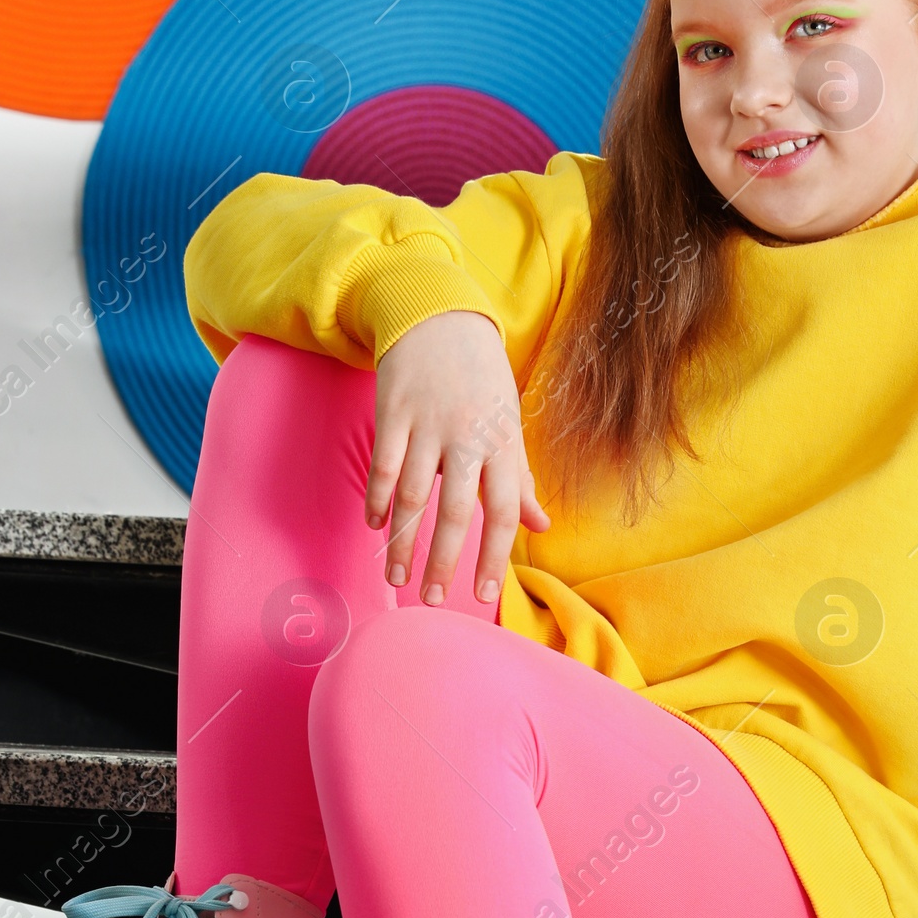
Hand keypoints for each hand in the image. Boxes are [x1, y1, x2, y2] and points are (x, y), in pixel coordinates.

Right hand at [366, 311, 548, 604]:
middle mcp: (467, 436)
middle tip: (434, 601)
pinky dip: (378, 499)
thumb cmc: (482, 379)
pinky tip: (375, 526)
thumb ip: (520, 479)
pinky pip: (384, 466)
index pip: (503, 512)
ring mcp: (428, 425)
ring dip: (403, 543)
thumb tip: (542, 525)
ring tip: (397, 580)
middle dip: (444, 561)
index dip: (494, 556)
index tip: (485, 593)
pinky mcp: (394, 412)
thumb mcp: (509, 425)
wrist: (440, 315)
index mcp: (502, 444)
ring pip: (414, 496)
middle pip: (455, 512)